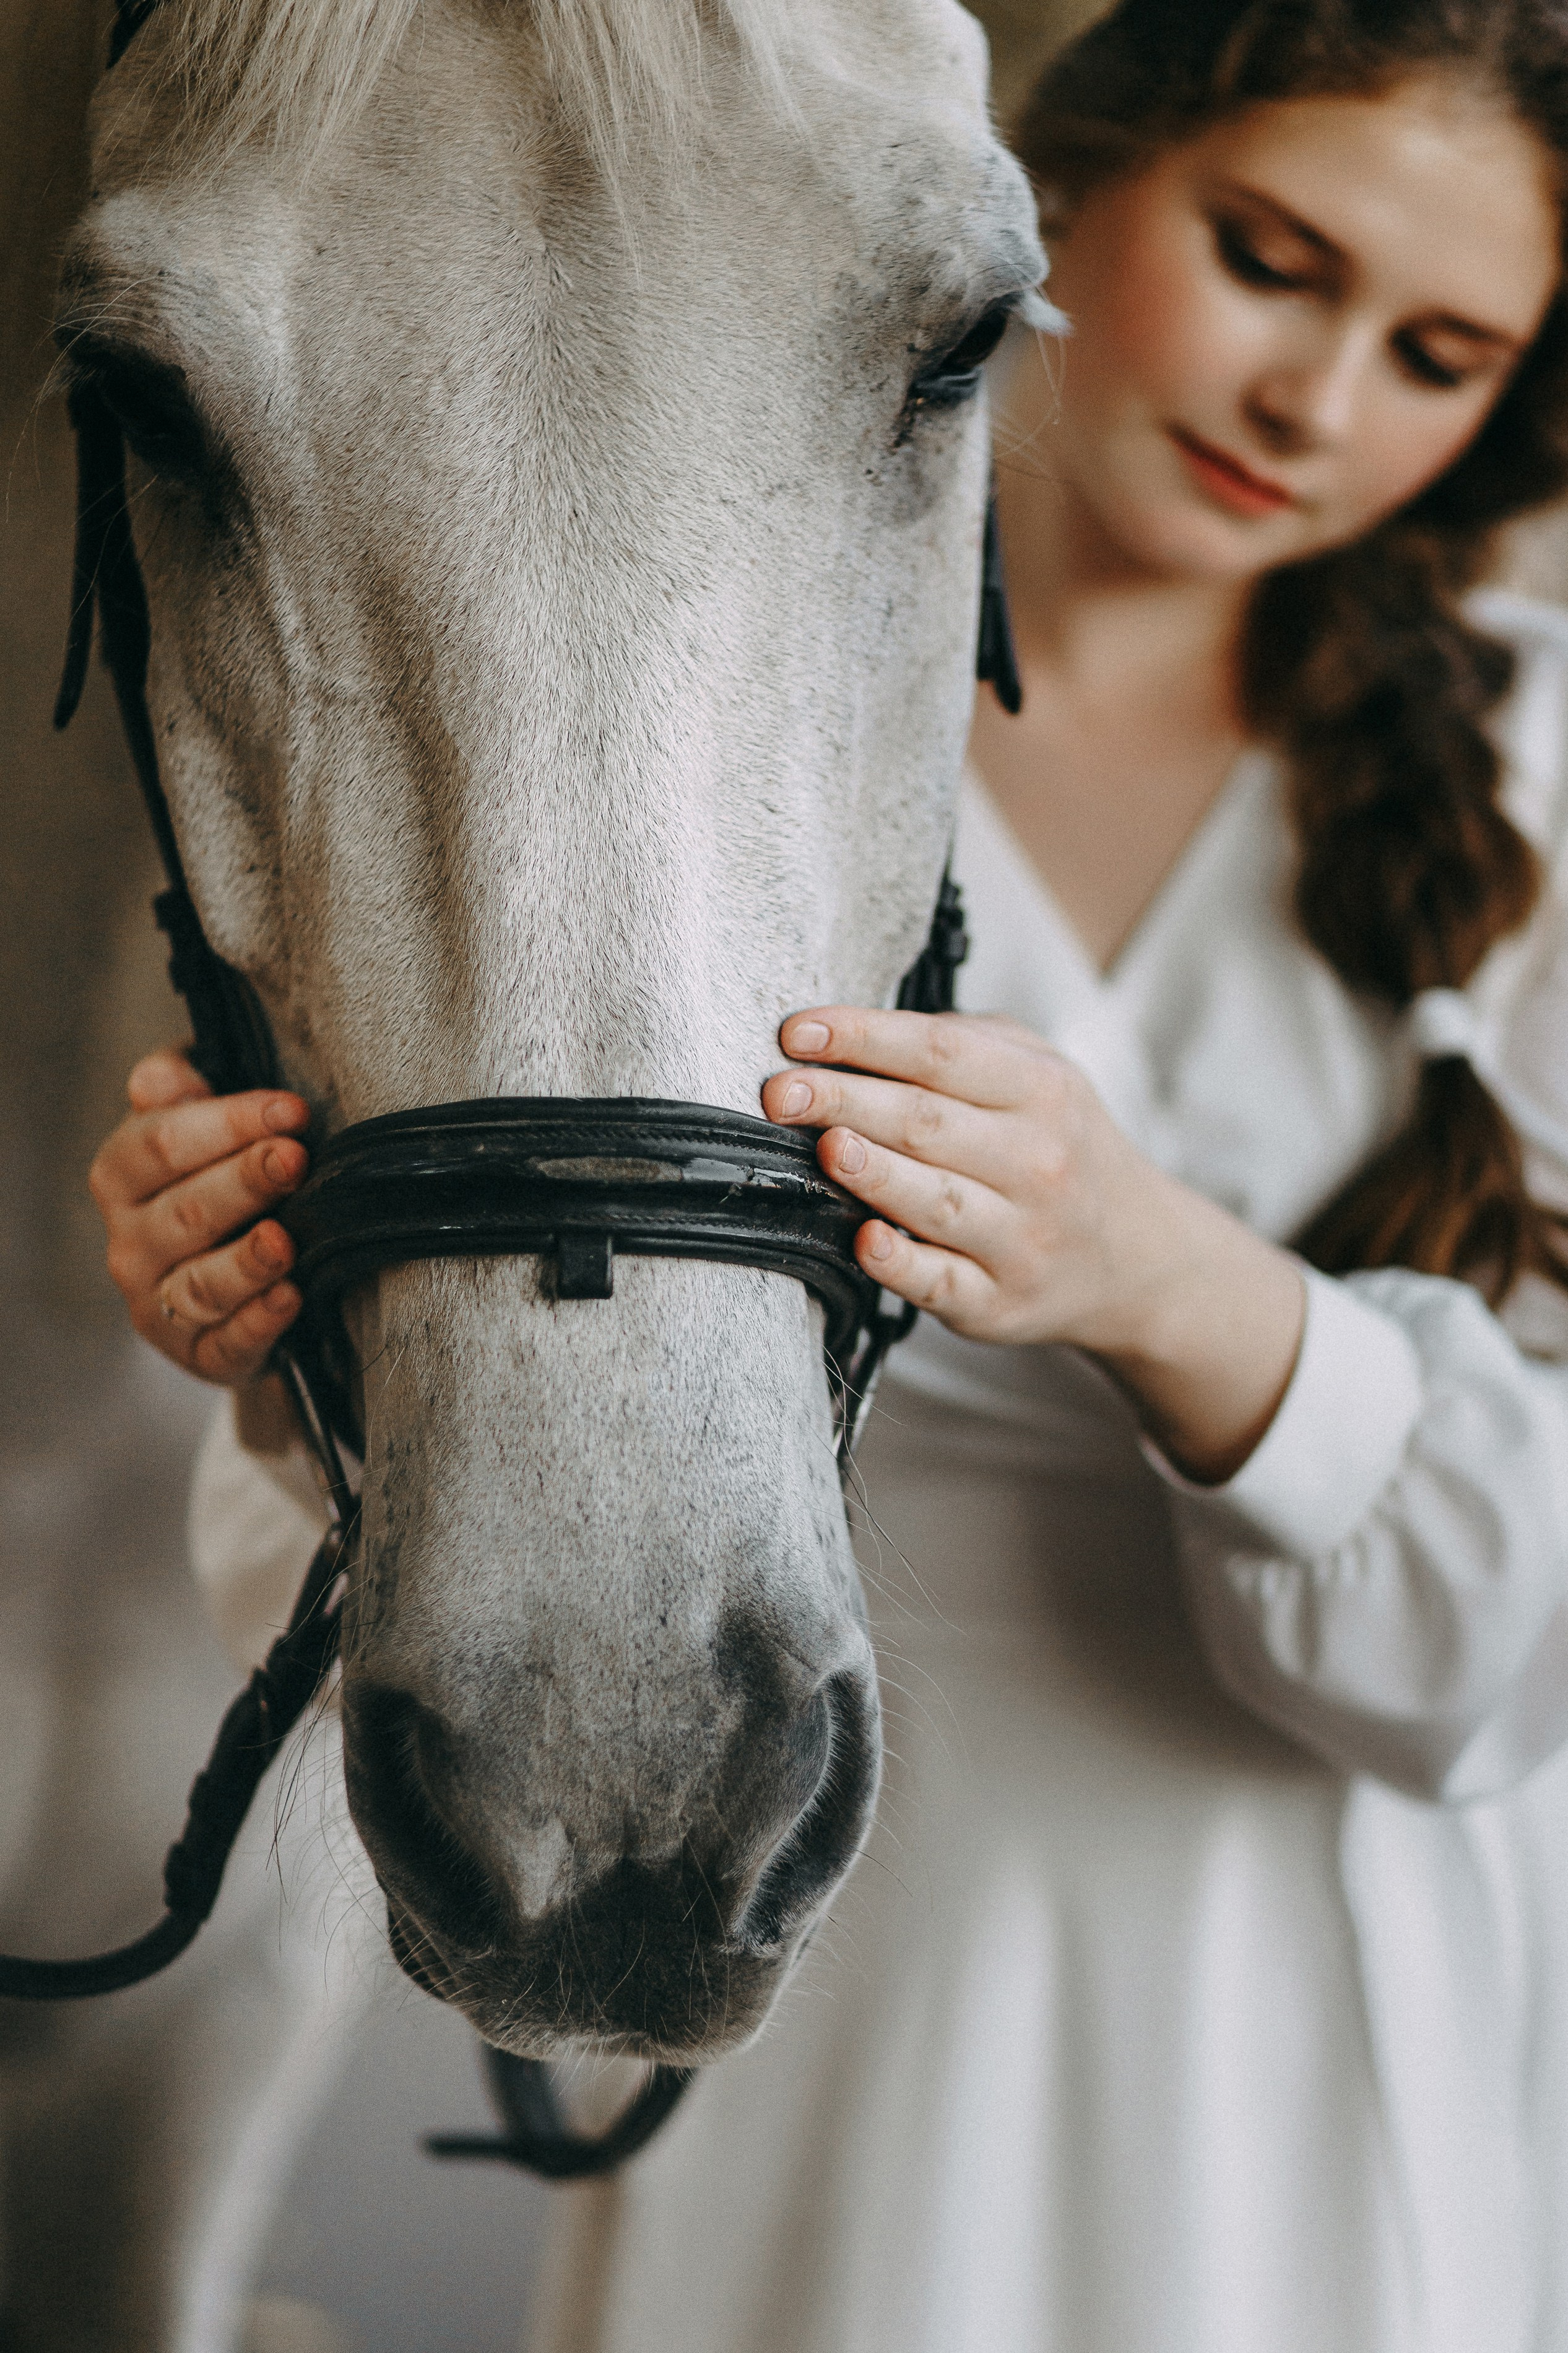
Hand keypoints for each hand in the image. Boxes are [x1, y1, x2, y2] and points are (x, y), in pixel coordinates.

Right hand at [90, 1048, 310, 1387]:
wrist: (231, 1275)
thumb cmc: (217, 1179)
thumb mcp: (195, 1122)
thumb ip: (179, 1085)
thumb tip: (162, 1077)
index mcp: (123, 1174)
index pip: (162, 1142)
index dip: (227, 1122)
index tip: (291, 1109)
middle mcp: (131, 1241)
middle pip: (185, 1212)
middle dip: (243, 1182)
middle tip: (294, 1159)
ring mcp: (159, 1303)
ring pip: (200, 1285)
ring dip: (246, 1262)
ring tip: (286, 1241)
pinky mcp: (199, 1354)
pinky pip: (226, 1343)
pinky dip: (258, 1322)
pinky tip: (290, 1298)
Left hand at [764, 1006, 1304, 1480]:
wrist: (1136, 1254)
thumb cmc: (1063, 1146)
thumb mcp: (1042, 1071)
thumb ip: (964, 1042)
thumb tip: (862, 1032)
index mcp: (1041, 1091)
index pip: (940, 1054)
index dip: (863, 1038)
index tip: (796, 1032)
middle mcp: (1036, 1162)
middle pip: (927, 1122)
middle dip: (844, 1101)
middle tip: (779, 1092)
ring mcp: (1020, 1236)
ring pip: (936, 1200)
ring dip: (873, 1173)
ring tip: (825, 1146)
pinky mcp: (997, 1300)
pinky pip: (940, 1282)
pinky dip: (900, 1263)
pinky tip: (864, 1240)